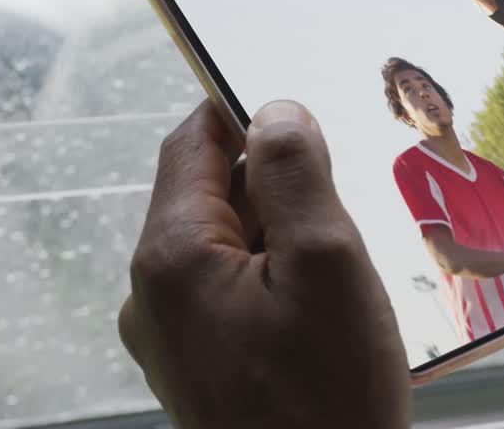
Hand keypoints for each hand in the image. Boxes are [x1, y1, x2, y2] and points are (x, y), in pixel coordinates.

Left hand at [118, 101, 410, 428]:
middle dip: (281, 182)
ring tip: (348, 261)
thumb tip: (278, 113)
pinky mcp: (203, 365)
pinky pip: (238, 291)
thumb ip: (296, 175)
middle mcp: (155, 294)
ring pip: (232, 244)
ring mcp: (175, 335)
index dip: (247, 111)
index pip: (193, 142)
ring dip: (287, 235)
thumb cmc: (327, 398)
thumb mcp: (327, 263)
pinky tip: (330, 307)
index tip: (305, 104)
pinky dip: (282, 279)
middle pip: (214, 193)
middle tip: (348, 198)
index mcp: (173, 256)